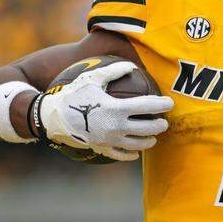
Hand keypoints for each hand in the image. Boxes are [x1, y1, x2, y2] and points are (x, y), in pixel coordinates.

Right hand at [39, 61, 172, 160]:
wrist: (52, 117)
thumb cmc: (73, 95)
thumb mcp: (92, 78)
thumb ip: (113, 71)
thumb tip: (132, 66)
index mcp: (116, 109)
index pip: (147, 107)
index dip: (162, 104)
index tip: (170, 103)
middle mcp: (117, 127)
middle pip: (148, 129)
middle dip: (160, 125)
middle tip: (164, 122)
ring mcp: (110, 140)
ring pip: (138, 145)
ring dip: (149, 140)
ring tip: (153, 136)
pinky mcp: (103, 149)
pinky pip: (122, 155)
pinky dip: (131, 154)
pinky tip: (136, 153)